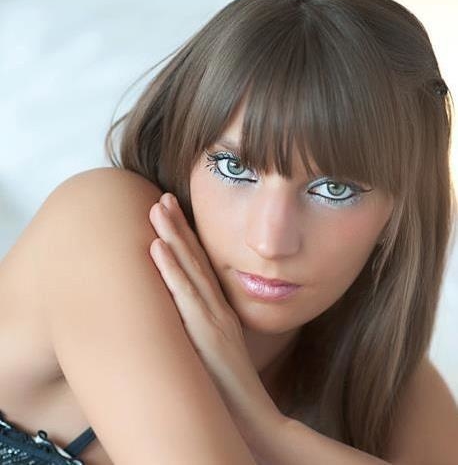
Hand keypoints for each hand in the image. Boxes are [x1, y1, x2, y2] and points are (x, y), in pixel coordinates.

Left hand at [148, 192, 284, 448]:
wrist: (253, 418)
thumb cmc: (230, 389)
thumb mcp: (217, 353)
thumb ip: (203, 333)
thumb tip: (181, 320)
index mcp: (218, 312)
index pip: (201, 267)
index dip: (187, 239)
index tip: (173, 215)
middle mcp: (217, 309)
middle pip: (196, 259)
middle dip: (178, 226)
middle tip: (162, 198)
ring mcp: (213, 319)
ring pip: (190, 269)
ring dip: (173, 236)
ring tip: (158, 207)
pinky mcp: (207, 334)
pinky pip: (185, 296)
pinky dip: (171, 270)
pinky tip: (158, 247)